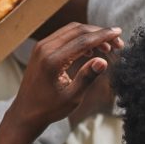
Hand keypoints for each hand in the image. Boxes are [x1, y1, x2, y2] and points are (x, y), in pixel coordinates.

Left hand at [7, 23, 122, 133]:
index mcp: (53, 60)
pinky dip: (80, 39)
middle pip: (78, 30)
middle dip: (100, 33)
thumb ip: (87, 77)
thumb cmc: (48, 108)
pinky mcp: (41, 49)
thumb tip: (103, 61)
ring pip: (71, 31)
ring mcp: (41, 47)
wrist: (25, 113)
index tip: (119, 33)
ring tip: (107, 48)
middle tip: (117, 43)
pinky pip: (64, 36)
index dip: (103, 36)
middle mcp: (45, 48)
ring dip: (91, 35)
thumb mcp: (72, 97)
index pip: (83, 40)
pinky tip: (91, 51)